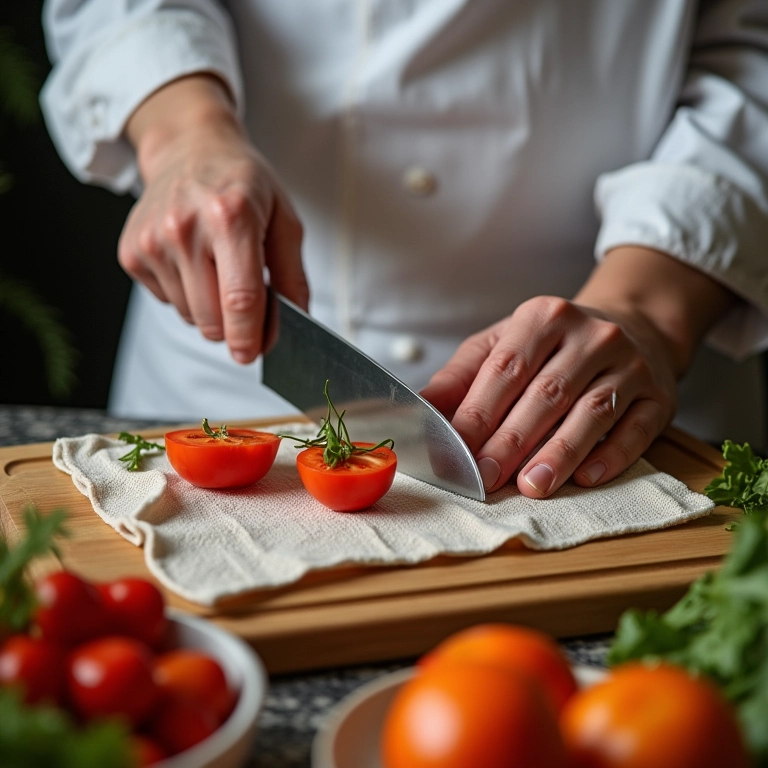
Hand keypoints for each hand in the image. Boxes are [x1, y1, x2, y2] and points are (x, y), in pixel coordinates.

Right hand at [118, 76, 307, 363]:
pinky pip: (167, 302)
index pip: (240, 298)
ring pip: (190, 316)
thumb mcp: (284, 219)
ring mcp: (152, 241)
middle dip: (234, 325)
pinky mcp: (131, 252)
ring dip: (210, 308)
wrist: (189, 148)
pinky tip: (192, 260)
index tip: (254, 354)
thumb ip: (292, 274)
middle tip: (245, 301)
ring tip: (217, 266)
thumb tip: (294, 321)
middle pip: (211, 318)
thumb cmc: (243, 184)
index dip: (249, 336)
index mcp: (231, 217)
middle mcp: (185, 228)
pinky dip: (186, 294)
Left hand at [420, 247, 735, 496]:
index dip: (479, 412)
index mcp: (544, 317)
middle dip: (512, 440)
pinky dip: (611, 456)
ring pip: (592, 412)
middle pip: (546, 393)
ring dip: (560, 453)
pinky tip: (587, 478)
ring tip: (531, 486)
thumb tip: (421, 410)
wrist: (632, 326)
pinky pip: (635, 429)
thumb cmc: (551, 346)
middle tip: (485, 478)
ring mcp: (631, 364)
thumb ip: (462, 377)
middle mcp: (591, 335)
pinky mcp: (659, 396)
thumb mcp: (502, 345)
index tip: (455, 450)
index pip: (506, 369)